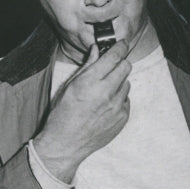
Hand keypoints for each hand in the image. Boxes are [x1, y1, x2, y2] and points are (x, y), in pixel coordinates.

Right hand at [31, 40, 131, 182]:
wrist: (66, 144)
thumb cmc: (62, 114)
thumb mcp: (69, 86)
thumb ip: (86, 66)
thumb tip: (97, 50)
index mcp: (90, 82)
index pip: (114, 57)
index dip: (120, 47)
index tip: (122, 44)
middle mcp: (106, 93)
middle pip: (126, 67)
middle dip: (119, 63)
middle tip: (111, 67)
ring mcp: (117, 107)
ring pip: (127, 84)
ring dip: (118, 83)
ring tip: (103, 92)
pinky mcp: (122, 118)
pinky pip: (126, 101)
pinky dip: (119, 100)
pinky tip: (105, 106)